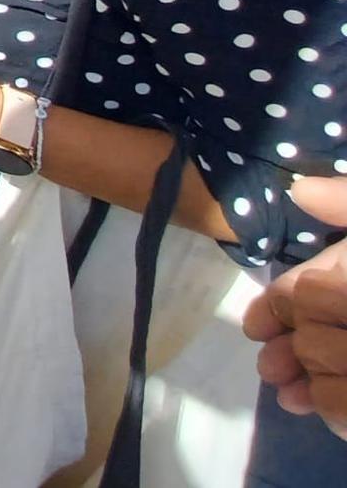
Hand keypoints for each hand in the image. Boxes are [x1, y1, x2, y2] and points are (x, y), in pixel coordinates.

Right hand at [245, 177, 346, 436]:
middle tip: (271, 368)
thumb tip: (296, 190)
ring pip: (335, 364)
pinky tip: (320, 405)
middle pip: (319, 327)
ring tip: (290, 395)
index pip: (312, 285)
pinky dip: (337, 403)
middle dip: (291, 348)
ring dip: (308, 379)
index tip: (257, 328)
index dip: (280, 306)